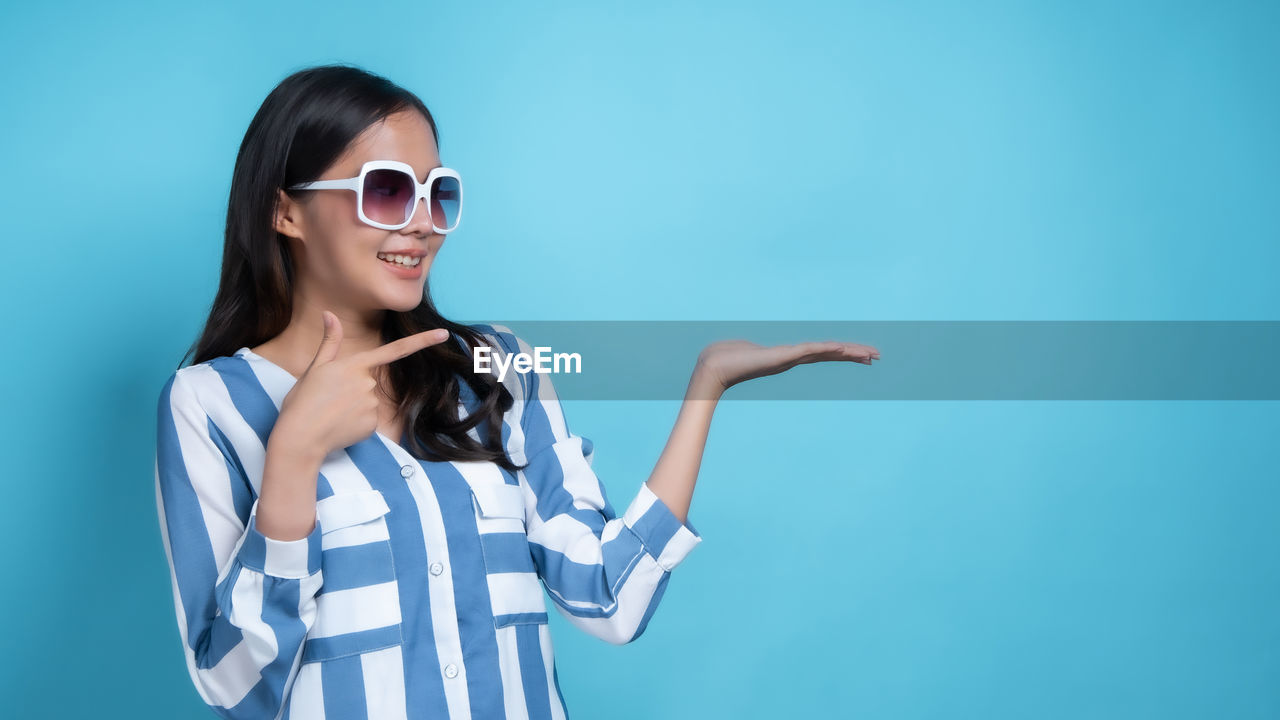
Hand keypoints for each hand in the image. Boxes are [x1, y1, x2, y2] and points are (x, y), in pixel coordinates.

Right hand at [274, 311, 450, 456]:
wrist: (300, 437)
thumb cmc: (303, 401)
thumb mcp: (315, 368)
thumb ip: (329, 342)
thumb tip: (328, 313)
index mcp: (355, 365)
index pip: (395, 350)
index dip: (422, 341)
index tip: (443, 334)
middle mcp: (368, 382)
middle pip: (369, 382)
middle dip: (351, 390)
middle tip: (328, 400)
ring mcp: (372, 404)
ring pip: (368, 402)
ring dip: (352, 407)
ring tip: (331, 413)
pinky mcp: (373, 424)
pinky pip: (368, 420)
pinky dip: (356, 423)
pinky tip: (340, 426)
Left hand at [695, 338, 880, 392]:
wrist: (713, 368)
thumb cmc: (724, 359)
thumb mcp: (743, 349)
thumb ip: (748, 349)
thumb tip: (740, 349)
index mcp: (788, 357)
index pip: (822, 352)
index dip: (842, 352)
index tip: (861, 354)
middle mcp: (792, 358)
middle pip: (830, 354)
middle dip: (853, 355)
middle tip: (876, 357)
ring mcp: (788, 358)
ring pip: (825, 352)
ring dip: (847, 353)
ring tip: (869, 355)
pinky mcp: (781, 356)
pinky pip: (809, 350)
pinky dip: (825, 349)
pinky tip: (840, 348)